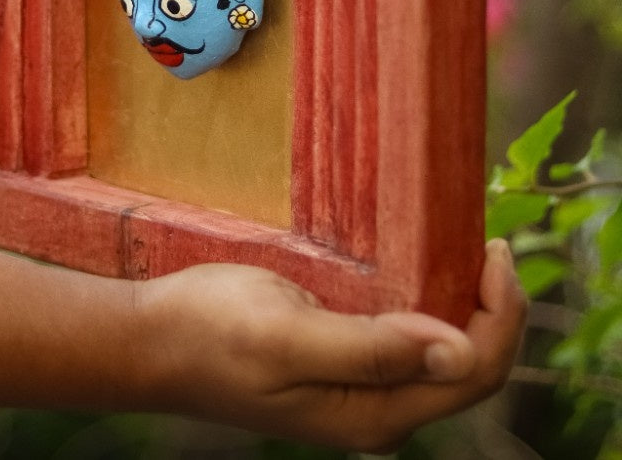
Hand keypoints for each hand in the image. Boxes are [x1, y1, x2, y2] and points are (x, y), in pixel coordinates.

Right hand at [137, 238, 526, 450]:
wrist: (152, 341)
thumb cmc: (210, 332)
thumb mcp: (287, 335)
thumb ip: (370, 348)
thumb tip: (458, 349)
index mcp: (373, 414)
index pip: (473, 373)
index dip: (499, 315)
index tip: (493, 249)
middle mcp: (377, 410)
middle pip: (469, 367)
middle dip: (493, 309)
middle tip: (487, 238)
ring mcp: (360, 389)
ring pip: (442, 353)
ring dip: (465, 304)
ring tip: (464, 243)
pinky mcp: (341, 363)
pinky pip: (407, 339)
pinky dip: (429, 300)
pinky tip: (421, 261)